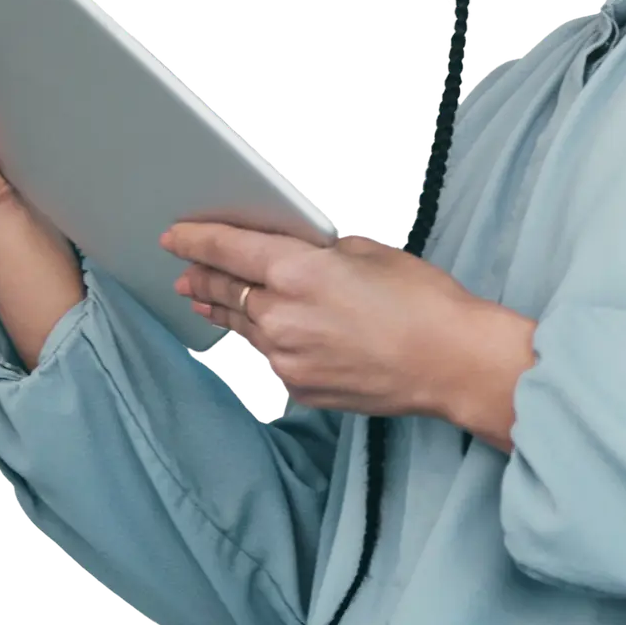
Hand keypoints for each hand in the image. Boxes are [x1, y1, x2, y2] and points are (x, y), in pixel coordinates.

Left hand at [161, 223, 485, 419]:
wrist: (450, 362)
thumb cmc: (421, 300)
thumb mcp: (369, 252)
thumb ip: (321, 250)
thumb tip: (299, 249)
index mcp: (296, 272)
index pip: (228, 250)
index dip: (196, 240)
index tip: (175, 236)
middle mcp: (281, 316)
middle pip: (227, 291)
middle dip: (202, 277)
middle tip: (184, 270)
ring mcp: (287, 358)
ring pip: (242, 326)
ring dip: (222, 310)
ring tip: (203, 301)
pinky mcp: (301, 387)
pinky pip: (269, 356)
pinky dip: (260, 339)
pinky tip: (257, 333)